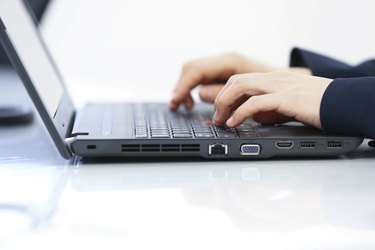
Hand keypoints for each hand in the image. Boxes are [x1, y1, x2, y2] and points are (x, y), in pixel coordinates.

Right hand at [169, 53, 280, 110]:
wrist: (291, 83)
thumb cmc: (275, 88)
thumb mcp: (249, 94)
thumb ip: (223, 93)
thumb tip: (201, 94)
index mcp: (229, 61)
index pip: (196, 71)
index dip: (183, 87)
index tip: (176, 102)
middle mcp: (224, 60)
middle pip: (191, 68)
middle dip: (181, 87)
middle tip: (176, 107)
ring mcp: (223, 64)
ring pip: (193, 72)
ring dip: (185, 89)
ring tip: (185, 106)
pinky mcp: (224, 72)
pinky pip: (201, 77)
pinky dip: (193, 89)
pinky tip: (194, 101)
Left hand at [213, 71, 331, 128]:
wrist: (344, 103)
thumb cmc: (319, 105)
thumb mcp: (289, 103)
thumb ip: (270, 107)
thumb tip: (254, 118)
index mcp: (275, 78)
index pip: (241, 79)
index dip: (225, 94)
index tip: (220, 110)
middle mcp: (275, 78)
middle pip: (236, 80)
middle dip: (220, 98)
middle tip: (216, 116)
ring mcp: (280, 86)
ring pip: (241, 86)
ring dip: (225, 103)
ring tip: (220, 120)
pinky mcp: (287, 98)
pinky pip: (255, 102)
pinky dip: (240, 112)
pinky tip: (233, 123)